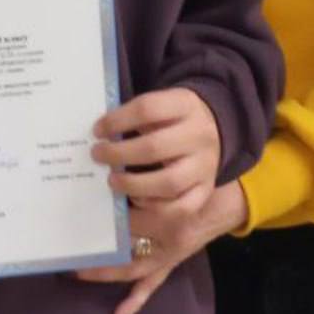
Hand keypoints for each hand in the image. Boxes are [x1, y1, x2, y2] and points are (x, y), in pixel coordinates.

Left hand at [76, 179, 248, 313]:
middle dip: (99, 244)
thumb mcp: (170, 174)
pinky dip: (135, 301)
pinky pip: (151, 284)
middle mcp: (166, 236)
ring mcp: (168, 254)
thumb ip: (144, 171)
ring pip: (133, 266)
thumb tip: (112, 162)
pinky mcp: (171, 263)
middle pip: (126, 242)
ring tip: (79, 271)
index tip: (79, 210)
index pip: (128, 216)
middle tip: (70, 243)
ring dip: (107, 271)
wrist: (224, 200)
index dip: (105, 215)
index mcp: (165, 211)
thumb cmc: (194, 181)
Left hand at [90, 87, 221, 205]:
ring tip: (112, 181)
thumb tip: (100, 135)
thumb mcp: (162, 105)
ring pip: (168, 182)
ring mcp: (205, 165)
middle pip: (154, 147)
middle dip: (119, 154)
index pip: (147, 108)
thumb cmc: (174, 118)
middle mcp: (199, 135)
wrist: (216, 128)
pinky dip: (154, 207)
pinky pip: (180, 208)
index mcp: (185, 105)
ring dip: (133, 185)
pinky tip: (135, 200)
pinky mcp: (205, 190)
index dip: (117, 120)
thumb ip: (137, 116)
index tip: (97, 130)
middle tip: (98, 155)